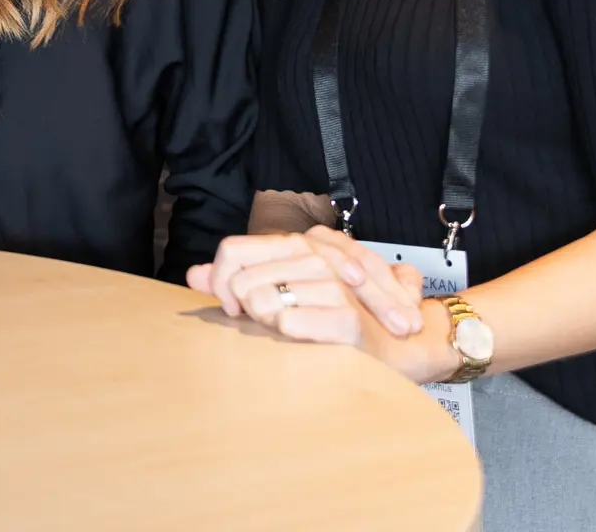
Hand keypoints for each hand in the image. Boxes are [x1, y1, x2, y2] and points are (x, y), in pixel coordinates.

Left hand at [186, 227, 424, 338]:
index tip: (233, 310)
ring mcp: (332, 284)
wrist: (401, 347)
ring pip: (263, 300)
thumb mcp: (284, 296)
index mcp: (295, 246)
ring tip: (287, 332)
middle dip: (245, 309)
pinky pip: (290, 323)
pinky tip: (298, 341)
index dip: (222, 282)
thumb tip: (194, 275)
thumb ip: (238, 282)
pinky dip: (287, 335)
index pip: (232, 250)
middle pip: (242, 280)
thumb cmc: (338, 319)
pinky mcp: (347, 318)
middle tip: (266, 325)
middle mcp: (313, 256)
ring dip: (267, 323)